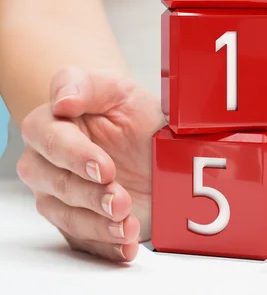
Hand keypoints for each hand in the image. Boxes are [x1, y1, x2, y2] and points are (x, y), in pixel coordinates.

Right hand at [16, 66, 164, 261]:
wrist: (152, 148)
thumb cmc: (132, 115)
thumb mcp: (121, 91)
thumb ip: (88, 85)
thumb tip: (62, 100)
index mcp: (52, 120)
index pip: (47, 136)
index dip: (74, 155)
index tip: (104, 167)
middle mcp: (47, 158)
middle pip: (52, 181)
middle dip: (89, 194)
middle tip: (120, 199)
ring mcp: (59, 192)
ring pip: (64, 214)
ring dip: (98, 224)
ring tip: (128, 223)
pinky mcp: (76, 221)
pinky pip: (81, 241)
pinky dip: (105, 246)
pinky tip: (125, 244)